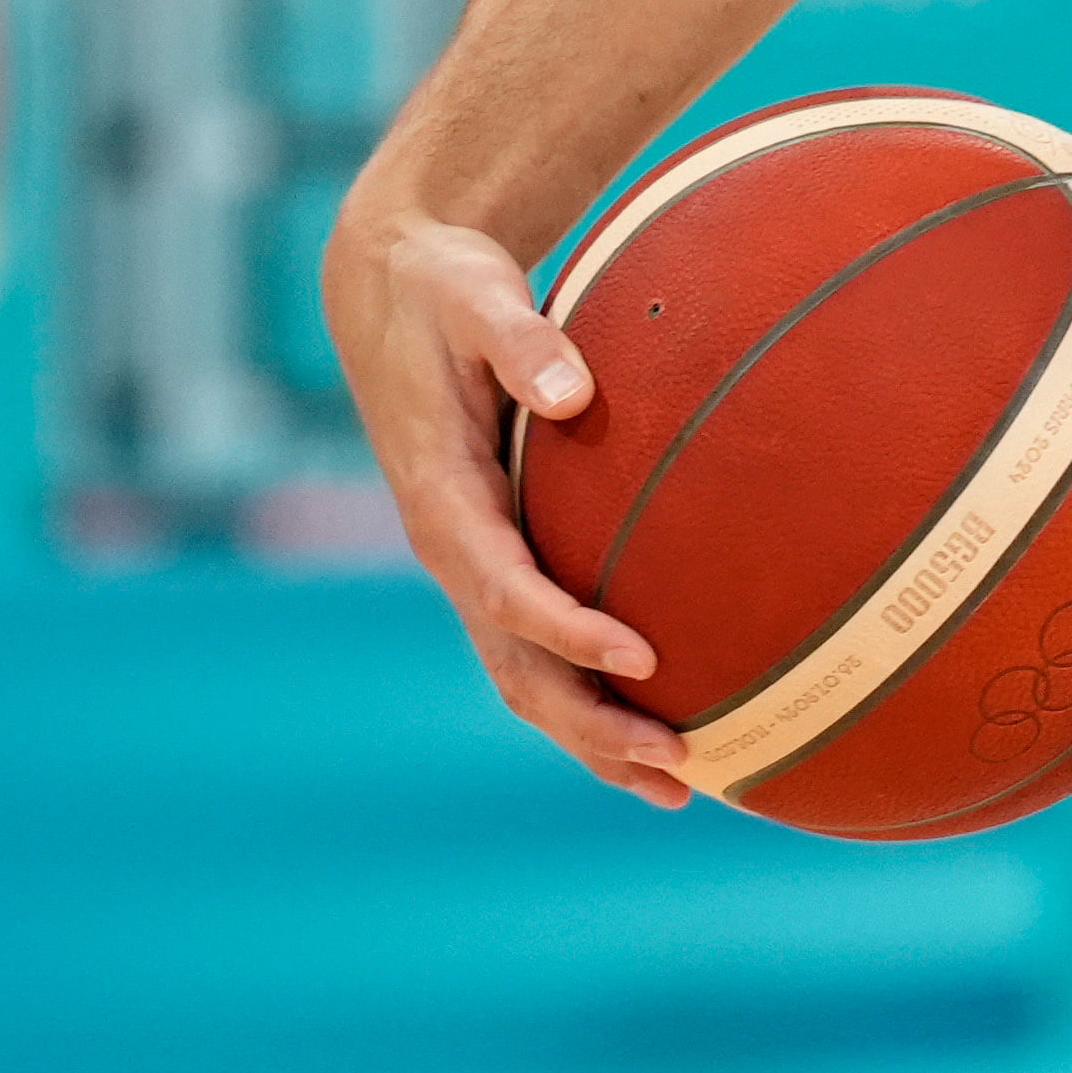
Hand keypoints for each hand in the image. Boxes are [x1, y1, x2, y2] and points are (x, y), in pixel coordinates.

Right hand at [321, 201, 687, 805]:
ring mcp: (469, 561)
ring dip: (593, 736)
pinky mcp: (491, 554)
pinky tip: (656, 714)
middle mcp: (451, 547)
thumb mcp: (473, 293)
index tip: (642, 658)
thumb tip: (573, 388)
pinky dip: (587, 693)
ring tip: (679, 785)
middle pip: (515, 665)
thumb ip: (521, 338)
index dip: (568, 630)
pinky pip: (535, 645)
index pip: (505, 587)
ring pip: (524, 675)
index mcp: (442, 497)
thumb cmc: (441, 287)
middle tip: (680, 762)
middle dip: (592, 725)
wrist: (391, 287)